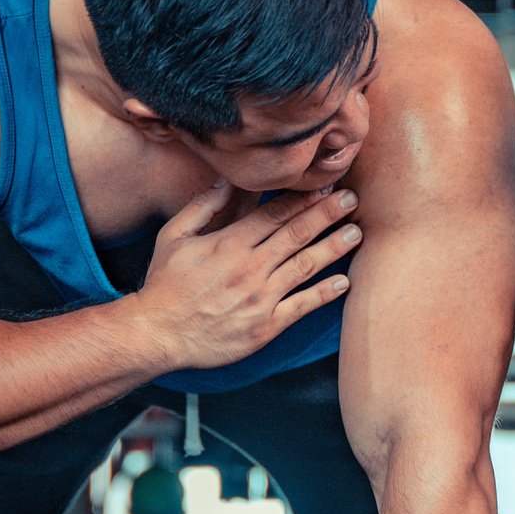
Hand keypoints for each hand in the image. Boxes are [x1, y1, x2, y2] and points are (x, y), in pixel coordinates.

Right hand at [136, 182, 361, 368]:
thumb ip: (202, 207)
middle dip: (327, 214)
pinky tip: (344, 282)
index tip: (325, 185)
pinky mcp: (265, 326)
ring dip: (333, 248)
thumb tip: (227, 180)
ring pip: (305, 266)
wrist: (158, 334)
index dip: (304, 198)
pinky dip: (324, 293)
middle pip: (296, 235)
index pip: (275, 214)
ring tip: (356, 233)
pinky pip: (301, 306)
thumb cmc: (165, 285)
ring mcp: (260, 298)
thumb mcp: (174, 237)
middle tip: (352, 198)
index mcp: (229, 244)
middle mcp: (249, 268)